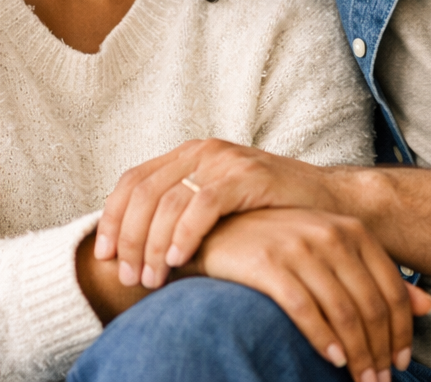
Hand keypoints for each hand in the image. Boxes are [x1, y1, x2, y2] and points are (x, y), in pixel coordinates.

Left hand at [94, 139, 339, 288]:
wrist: (325, 201)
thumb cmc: (267, 212)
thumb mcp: (216, 207)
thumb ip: (180, 214)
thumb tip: (131, 250)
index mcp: (188, 154)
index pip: (133, 179)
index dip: (112, 217)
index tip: (104, 255)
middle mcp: (202, 151)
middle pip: (144, 192)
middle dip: (129, 238)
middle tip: (130, 277)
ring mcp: (225, 160)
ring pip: (169, 200)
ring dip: (153, 244)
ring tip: (152, 279)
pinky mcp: (248, 175)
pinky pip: (204, 204)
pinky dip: (185, 234)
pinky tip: (179, 259)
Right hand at [195, 208, 430, 380]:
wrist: (221, 229)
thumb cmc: (281, 242)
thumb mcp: (332, 249)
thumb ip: (376, 274)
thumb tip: (428, 306)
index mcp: (350, 228)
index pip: (391, 287)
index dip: (402, 331)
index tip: (402, 362)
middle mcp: (329, 233)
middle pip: (370, 304)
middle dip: (380, 351)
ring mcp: (298, 247)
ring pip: (343, 312)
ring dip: (356, 355)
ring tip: (360, 381)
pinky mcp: (268, 264)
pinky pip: (305, 310)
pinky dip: (323, 340)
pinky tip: (332, 360)